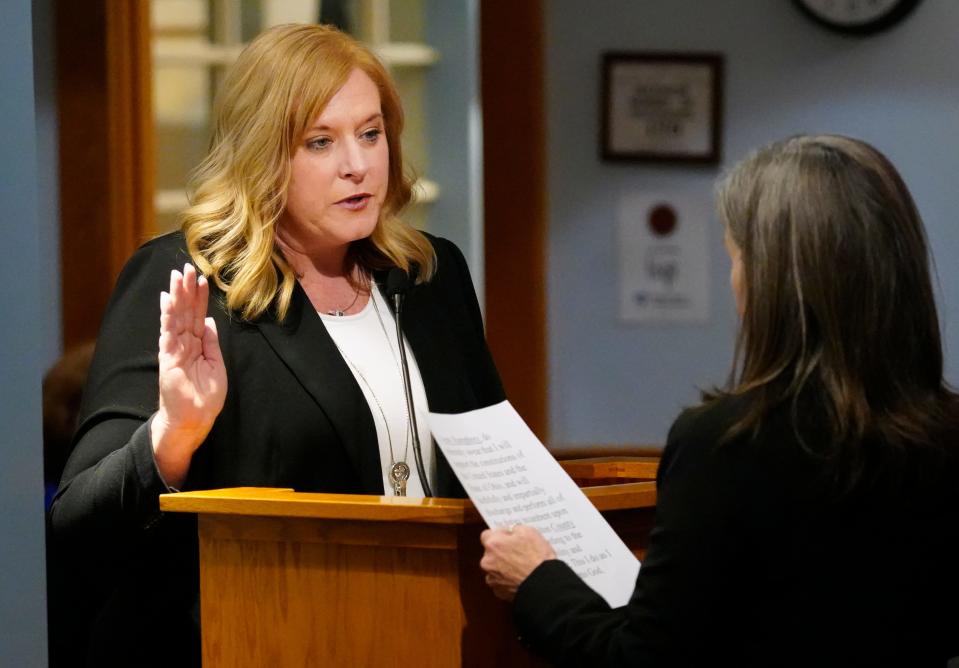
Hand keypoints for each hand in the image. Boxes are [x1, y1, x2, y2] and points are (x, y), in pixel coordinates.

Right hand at [152, 264, 226, 486]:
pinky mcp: (168, 359)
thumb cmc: (205, 397)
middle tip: (187, 266)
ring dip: (177, 296)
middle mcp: (185, 344)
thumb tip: (211, 321)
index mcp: (198, 345)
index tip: (202, 277)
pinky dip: (168, 316)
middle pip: (186, 312)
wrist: (194, 420)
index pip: (199, 316)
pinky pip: (168, 333)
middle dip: (187, 289)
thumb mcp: (216, 365)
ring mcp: (175, 350)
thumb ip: (212, 343)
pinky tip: (167, 300)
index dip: (200, 297)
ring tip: (177, 275)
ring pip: (176, 317)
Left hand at [479, 524, 556, 601]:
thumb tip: (511, 531)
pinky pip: (500, 582)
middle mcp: (487, 561)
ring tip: (521, 567)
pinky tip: (520, 577)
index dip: (499, 535)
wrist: (544, 584)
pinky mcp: (498, 591)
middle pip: (490, 552)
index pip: (487, 535)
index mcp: (493, 544)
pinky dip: (507, 580)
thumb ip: (514, 528)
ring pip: (494, 568)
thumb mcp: (529, 532)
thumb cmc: (538, 559)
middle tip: (518, 552)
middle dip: (501, 552)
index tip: (508, 537)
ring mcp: (491, 578)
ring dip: (503, 566)